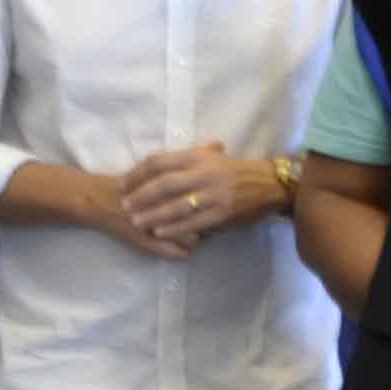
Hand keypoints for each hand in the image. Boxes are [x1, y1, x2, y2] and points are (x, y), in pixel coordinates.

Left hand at [120, 140, 283, 242]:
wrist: (268, 184)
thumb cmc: (234, 170)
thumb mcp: (212, 156)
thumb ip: (186, 158)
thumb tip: (155, 163)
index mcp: (198, 157)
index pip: (160, 162)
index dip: (138, 173)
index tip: (123, 184)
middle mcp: (204, 173)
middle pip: (164, 184)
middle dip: (141, 196)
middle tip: (124, 205)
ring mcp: (213, 194)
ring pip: (176, 206)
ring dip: (153, 215)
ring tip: (136, 222)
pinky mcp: (221, 213)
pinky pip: (193, 222)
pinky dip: (174, 228)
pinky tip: (159, 233)